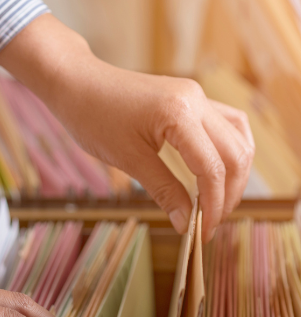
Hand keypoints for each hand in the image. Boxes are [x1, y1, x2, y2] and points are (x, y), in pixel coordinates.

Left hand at [0, 14, 254, 242]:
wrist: (78, 84)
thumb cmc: (94, 119)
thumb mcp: (128, 160)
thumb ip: (163, 190)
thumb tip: (185, 223)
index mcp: (180, 114)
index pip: (212, 168)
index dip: (212, 205)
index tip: (202, 233)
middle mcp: (197, 100)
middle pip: (235, 153)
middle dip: (228, 194)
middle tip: (210, 224)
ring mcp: (197, 96)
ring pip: (238, 137)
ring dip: (234, 173)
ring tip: (217, 203)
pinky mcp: (191, 98)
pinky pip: (225, 124)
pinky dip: (227, 151)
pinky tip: (218, 172)